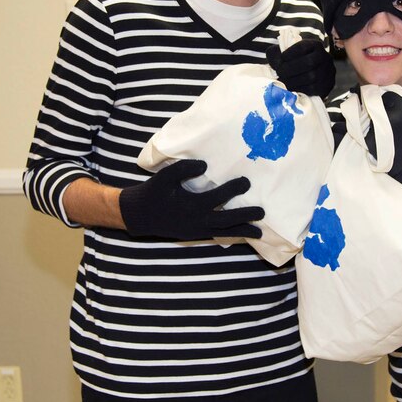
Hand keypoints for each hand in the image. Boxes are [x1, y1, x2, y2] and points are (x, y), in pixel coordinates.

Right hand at [119, 159, 263, 240]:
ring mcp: (197, 230)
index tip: (247, 181)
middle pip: (227, 220)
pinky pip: (217, 236)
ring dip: (242, 231)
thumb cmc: (153, 192)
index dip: (234, 189)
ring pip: (224, 233)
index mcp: (192, 205)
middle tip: (262, 212)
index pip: (219, 197)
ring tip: (260, 232)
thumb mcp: (165, 176)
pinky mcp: (194, 235)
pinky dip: (230, 235)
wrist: (139, 215)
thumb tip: (204, 165)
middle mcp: (198, 221)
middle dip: (246, 216)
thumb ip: (184, 168)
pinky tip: (242, 233)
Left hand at [266, 39, 335, 98]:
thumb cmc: (292, 63)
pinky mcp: (326, 86)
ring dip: (293, 80)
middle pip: (309, 62)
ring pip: (311, 77)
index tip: (281, 58)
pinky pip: (313, 89)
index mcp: (314, 45)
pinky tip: (290, 88)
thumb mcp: (284, 54)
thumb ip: (276, 54)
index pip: (304, 47)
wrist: (306, 77)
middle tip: (279, 72)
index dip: (291, 53)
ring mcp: (327, 73)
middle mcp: (325, 57)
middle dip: (290, 68)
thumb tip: (276, 62)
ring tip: (282, 81)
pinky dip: (299, 89)